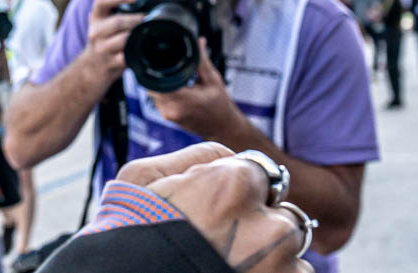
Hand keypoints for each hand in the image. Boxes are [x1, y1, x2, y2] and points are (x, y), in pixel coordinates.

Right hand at [82, 0, 143, 84]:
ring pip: (124, 39)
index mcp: (96, 18)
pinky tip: (143, 49)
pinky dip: (137, 52)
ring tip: (147, 32)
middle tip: (148, 18)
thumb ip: (121, 7)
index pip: (101, 1)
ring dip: (138, 35)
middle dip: (136, 19)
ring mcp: (102, 49)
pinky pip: (127, 56)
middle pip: (117, 21)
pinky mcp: (110, 63)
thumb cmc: (104, 41)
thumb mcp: (105, 23)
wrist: (91, 68)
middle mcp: (96, 32)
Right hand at [119, 143, 313, 272]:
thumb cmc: (126, 236)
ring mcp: (280, 267)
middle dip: (263, 226)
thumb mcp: (142, 179)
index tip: (224, 211)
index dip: (242, 193)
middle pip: (285, 215)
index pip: (262, 174)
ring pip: (292, 253)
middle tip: (226, 245)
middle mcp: (267, 227)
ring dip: (271, 258)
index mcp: (232, 186)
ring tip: (230, 264)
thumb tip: (229, 157)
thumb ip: (196, 158)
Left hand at [147, 40, 240, 138]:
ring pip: (153, 93)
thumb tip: (198, 42)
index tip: (162, 60)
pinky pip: (157, 100)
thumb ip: (202, 60)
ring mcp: (168, 115)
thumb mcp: (213, 80)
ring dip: (160, 84)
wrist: (224, 129)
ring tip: (175, 78)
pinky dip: (163, 92)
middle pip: (152, 86)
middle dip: (159, 75)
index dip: (157, 69)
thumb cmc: (221, 106)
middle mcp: (172, 110)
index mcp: (184, 100)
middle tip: (169, 66)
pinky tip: (175, 87)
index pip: (158, 81)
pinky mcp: (168, 117)